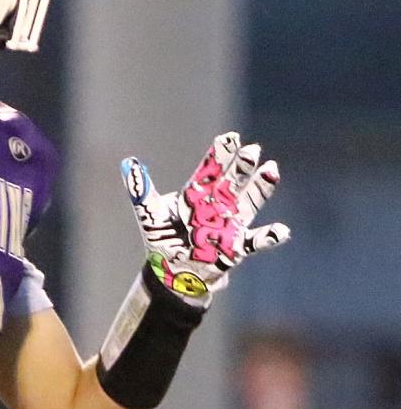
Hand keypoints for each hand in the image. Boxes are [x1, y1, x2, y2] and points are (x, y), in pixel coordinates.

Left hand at [122, 132, 289, 305]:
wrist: (172, 271)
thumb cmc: (162, 238)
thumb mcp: (149, 215)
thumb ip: (140, 191)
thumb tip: (128, 163)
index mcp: (197, 193)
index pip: (210, 169)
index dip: (221, 154)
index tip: (231, 137)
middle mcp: (217, 204)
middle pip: (232, 182)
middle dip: (241, 167)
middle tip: (252, 150)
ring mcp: (229, 224)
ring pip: (249, 203)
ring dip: (260, 189)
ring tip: (272, 171)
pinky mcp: (236, 247)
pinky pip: (255, 241)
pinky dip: (268, 237)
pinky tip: (281, 230)